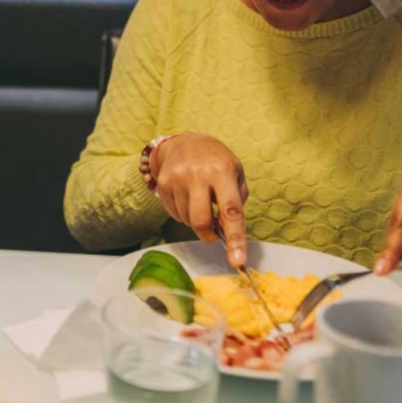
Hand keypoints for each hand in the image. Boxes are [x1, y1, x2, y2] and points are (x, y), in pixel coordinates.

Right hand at [152, 132, 249, 266]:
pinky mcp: (163, 183)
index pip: (231, 210)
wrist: (186, 142)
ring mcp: (177, 179)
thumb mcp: (236, 172)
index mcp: (222, 172)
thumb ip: (236, 201)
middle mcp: (198, 174)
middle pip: (201, 221)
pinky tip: (188, 199)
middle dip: (208, 235)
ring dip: (196, 222)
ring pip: (187, 220)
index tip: (237, 261)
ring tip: (200, 204)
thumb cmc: (217, 161)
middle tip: (213, 234)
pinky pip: (175, 214)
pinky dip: (184, 214)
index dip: (235, 238)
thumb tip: (227, 231)